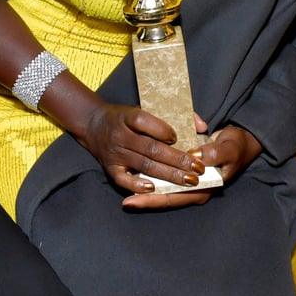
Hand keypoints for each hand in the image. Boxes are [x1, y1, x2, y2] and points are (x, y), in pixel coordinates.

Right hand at [80, 102, 208, 207]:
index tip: (179, 137)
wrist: (92, 124)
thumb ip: (175, 114)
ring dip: (168, 174)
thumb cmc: (125, 117)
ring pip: (144, 165)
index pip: (144, 121)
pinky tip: (154, 188)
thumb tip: (202, 126)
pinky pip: (123, 179)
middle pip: (151, 148)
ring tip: (189, 180)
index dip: (162, 130)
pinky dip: (137, 185)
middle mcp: (121, 136)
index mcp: (128, 117)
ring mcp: (115, 154)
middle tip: (198, 168)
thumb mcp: (144, 107)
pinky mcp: (110, 169)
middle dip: (177, 159)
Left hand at [121, 121, 262, 211]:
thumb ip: (214, 154)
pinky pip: (167, 177)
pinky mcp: (185, 171)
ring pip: (164, 188)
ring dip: (146, 189)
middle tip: (125, 202)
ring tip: (126, 189)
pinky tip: (139, 172)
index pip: (174, 197)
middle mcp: (194, 188)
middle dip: (145, 199)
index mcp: (204, 188)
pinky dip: (154, 176)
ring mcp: (189, 181)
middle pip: (165, 197)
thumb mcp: (229, 148)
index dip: (153, 200)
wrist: (241, 140)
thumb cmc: (236, 146)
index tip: (133, 200)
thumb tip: (195, 157)